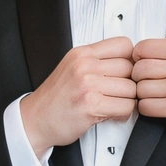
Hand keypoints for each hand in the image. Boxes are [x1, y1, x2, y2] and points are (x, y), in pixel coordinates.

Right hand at [20, 36, 136, 155]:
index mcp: (81, 53)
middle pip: (130, 68)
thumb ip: (96, 62)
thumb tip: (129, 62)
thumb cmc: (54, 99)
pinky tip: (111, 114)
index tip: (124, 72)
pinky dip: (122, 114)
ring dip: (126, 100)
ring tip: (113, 105)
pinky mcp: (91, 105)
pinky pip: (126, 106)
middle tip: (118, 93)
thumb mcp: (72, 68)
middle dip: (128, 83)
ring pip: (131, 89)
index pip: (124, 45)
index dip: (130, 60)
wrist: (34, 120)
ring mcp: (88, 84)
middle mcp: (84, 66)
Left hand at [131, 35, 165, 142]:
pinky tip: (159, 107)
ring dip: (144, 95)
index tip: (141, 64)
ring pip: (140, 88)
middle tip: (148, 83)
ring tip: (157, 96)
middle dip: (139, 78)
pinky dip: (147, 109)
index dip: (137, 58)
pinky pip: (146, 107)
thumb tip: (146, 55)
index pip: (144, 47)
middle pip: (138, 68)